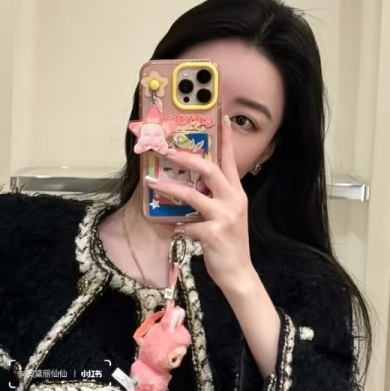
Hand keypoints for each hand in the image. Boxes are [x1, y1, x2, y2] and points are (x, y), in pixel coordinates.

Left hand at [144, 106, 253, 289]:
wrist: (238, 272)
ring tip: (152, 183)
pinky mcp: (213, 234)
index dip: (226, 139)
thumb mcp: (226, 216)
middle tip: (167, 151)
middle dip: (186, 158)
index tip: (222, 118)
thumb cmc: (228, 243)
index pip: (231, 161)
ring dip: (170, 188)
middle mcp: (234, 201)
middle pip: (210, 170)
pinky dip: (177, 227)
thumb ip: (214, 199)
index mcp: (236, 193)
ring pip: (193, 195)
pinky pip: (187, 225)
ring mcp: (224, 217)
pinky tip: (174, 230)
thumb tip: (191, 186)